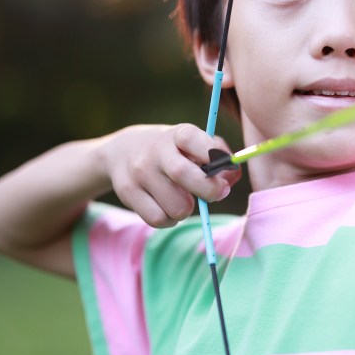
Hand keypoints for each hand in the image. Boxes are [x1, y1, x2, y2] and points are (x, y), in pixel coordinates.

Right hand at [101, 124, 240, 227]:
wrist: (123, 151)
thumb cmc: (173, 151)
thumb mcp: (194, 144)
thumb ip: (219, 157)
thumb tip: (232, 177)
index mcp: (177, 134)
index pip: (193, 139)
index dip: (213, 155)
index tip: (225, 167)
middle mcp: (155, 150)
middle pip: (184, 175)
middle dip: (209, 191)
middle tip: (217, 193)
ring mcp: (140, 172)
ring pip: (176, 206)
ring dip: (188, 209)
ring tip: (185, 199)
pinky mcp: (128, 192)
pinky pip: (159, 219)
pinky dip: (170, 220)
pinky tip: (169, 208)